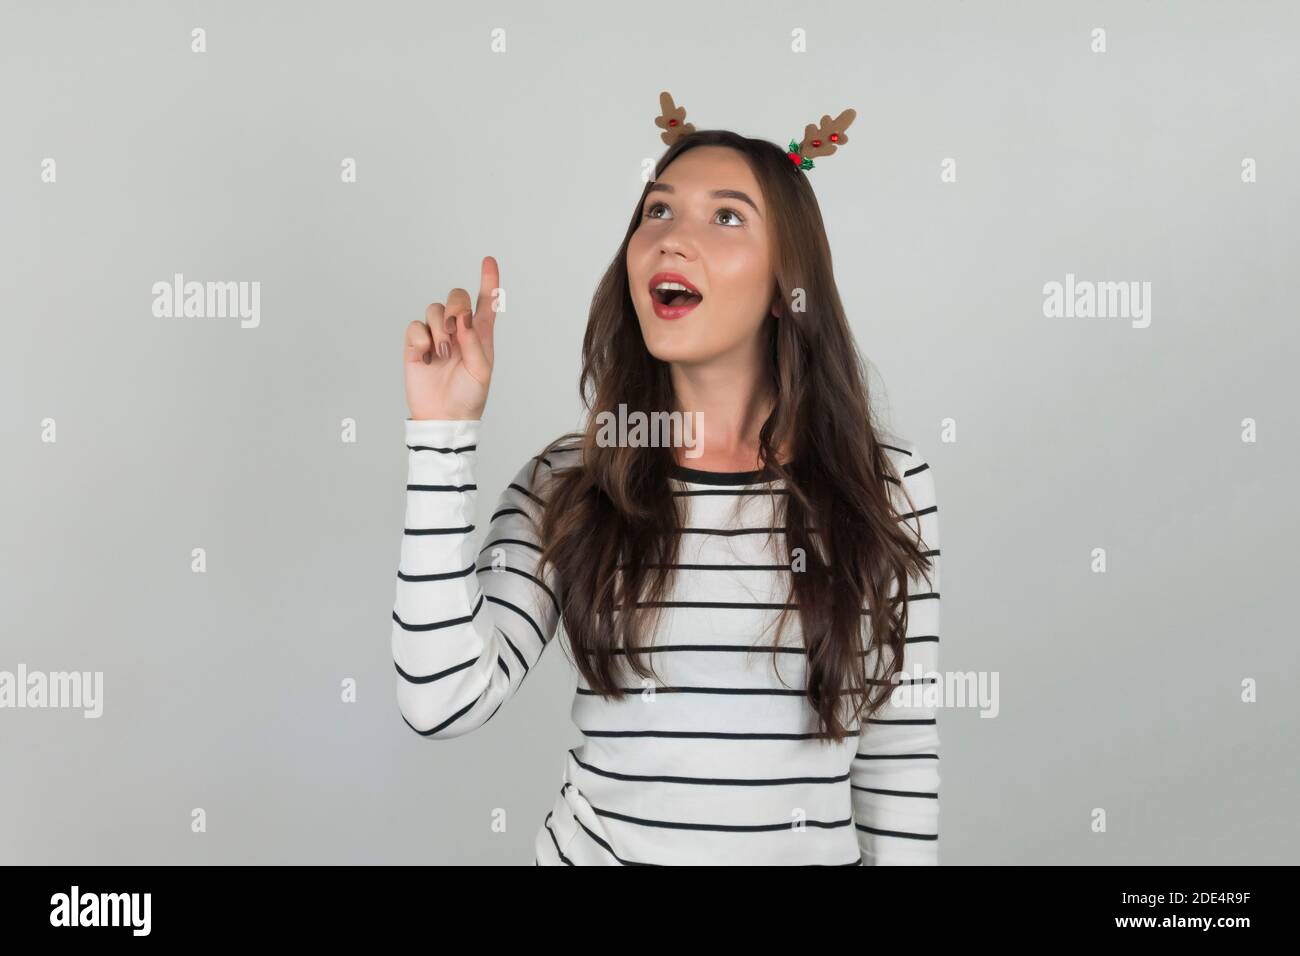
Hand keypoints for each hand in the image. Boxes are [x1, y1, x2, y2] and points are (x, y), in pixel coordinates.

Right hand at [404, 256, 500, 420]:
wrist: (443, 416)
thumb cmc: (469, 396)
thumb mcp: (481, 371)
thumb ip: (474, 341)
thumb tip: (462, 318)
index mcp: (480, 334)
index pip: (486, 302)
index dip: (488, 280)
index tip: (488, 260)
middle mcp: (458, 330)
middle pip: (456, 296)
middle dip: (455, 306)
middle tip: (455, 330)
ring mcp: (436, 336)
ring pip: (433, 308)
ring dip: (438, 328)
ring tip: (442, 354)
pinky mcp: (416, 345)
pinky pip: (414, 326)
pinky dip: (420, 339)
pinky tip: (427, 356)